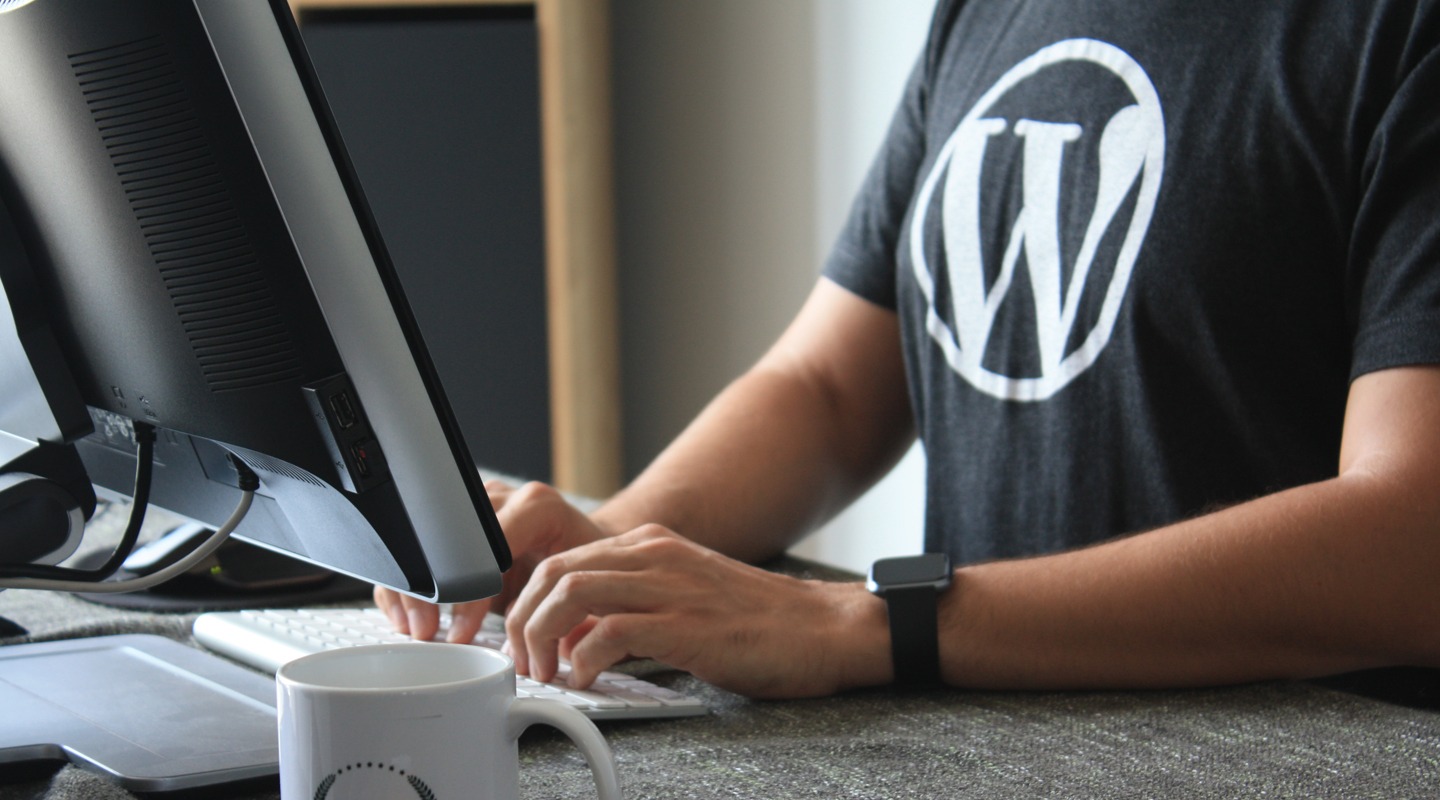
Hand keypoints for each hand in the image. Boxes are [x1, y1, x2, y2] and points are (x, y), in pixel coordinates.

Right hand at [374, 480, 610, 642]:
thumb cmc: (591, 570)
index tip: (461, 631)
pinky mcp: (458, 521)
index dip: (468, 592)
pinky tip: (408, 615)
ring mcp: (476, 505)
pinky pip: (419, 547)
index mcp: (537, 507)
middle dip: (431, 590)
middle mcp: (504, 497)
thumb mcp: (581, 586)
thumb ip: (554, 608)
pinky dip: (409, 583)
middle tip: (427, 631)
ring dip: (413, 588)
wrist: (590, 548)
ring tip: (417, 627)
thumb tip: (525, 651)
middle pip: (447, 538)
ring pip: (425, 539)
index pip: (488, 546)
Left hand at [504, 524, 891, 698]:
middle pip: (553, 570)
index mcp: (651, 545)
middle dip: (522, 619)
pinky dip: (584, 660)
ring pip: (570, 592)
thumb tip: (574, 639)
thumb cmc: (759, 624)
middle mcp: (654, 554)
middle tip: (527, 662)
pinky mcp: (686, 624)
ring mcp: (670, 585)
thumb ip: (629, 608)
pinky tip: (589, 680)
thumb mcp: (683, 598)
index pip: (561, 558)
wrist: (824, 629)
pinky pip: (609, 632)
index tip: (523, 640)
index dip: (528, 601)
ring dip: (542, 637)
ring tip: (548, 672)